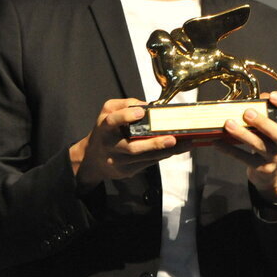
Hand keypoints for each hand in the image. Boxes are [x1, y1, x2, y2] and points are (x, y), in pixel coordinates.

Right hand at [70, 98, 191, 187]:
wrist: (92, 159)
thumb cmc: (105, 131)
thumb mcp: (108, 111)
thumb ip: (126, 104)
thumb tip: (148, 106)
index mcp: (104, 128)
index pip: (112, 121)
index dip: (125, 117)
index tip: (141, 112)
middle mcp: (110, 146)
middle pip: (131, 148)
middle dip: (153, 144)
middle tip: (172, 139)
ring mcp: (118, 161)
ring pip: (143, 158)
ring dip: (165, 151)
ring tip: (184, 144)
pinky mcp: (126, 171)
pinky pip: (147, 164)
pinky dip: (162, 156)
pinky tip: (176, 150)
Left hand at [215, 91, 276, 202]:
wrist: (274, 173)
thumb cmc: (272, 142)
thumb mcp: (276, 128)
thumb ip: (269, 112)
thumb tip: (255, 99)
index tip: (272, 96)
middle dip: (263, 122)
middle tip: (247, 112)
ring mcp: (275, 158)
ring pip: (259, 145)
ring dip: (243, 134)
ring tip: (228, 124)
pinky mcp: (262, 168)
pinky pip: (244, 158)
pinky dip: (229, 150)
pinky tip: (218, 142)